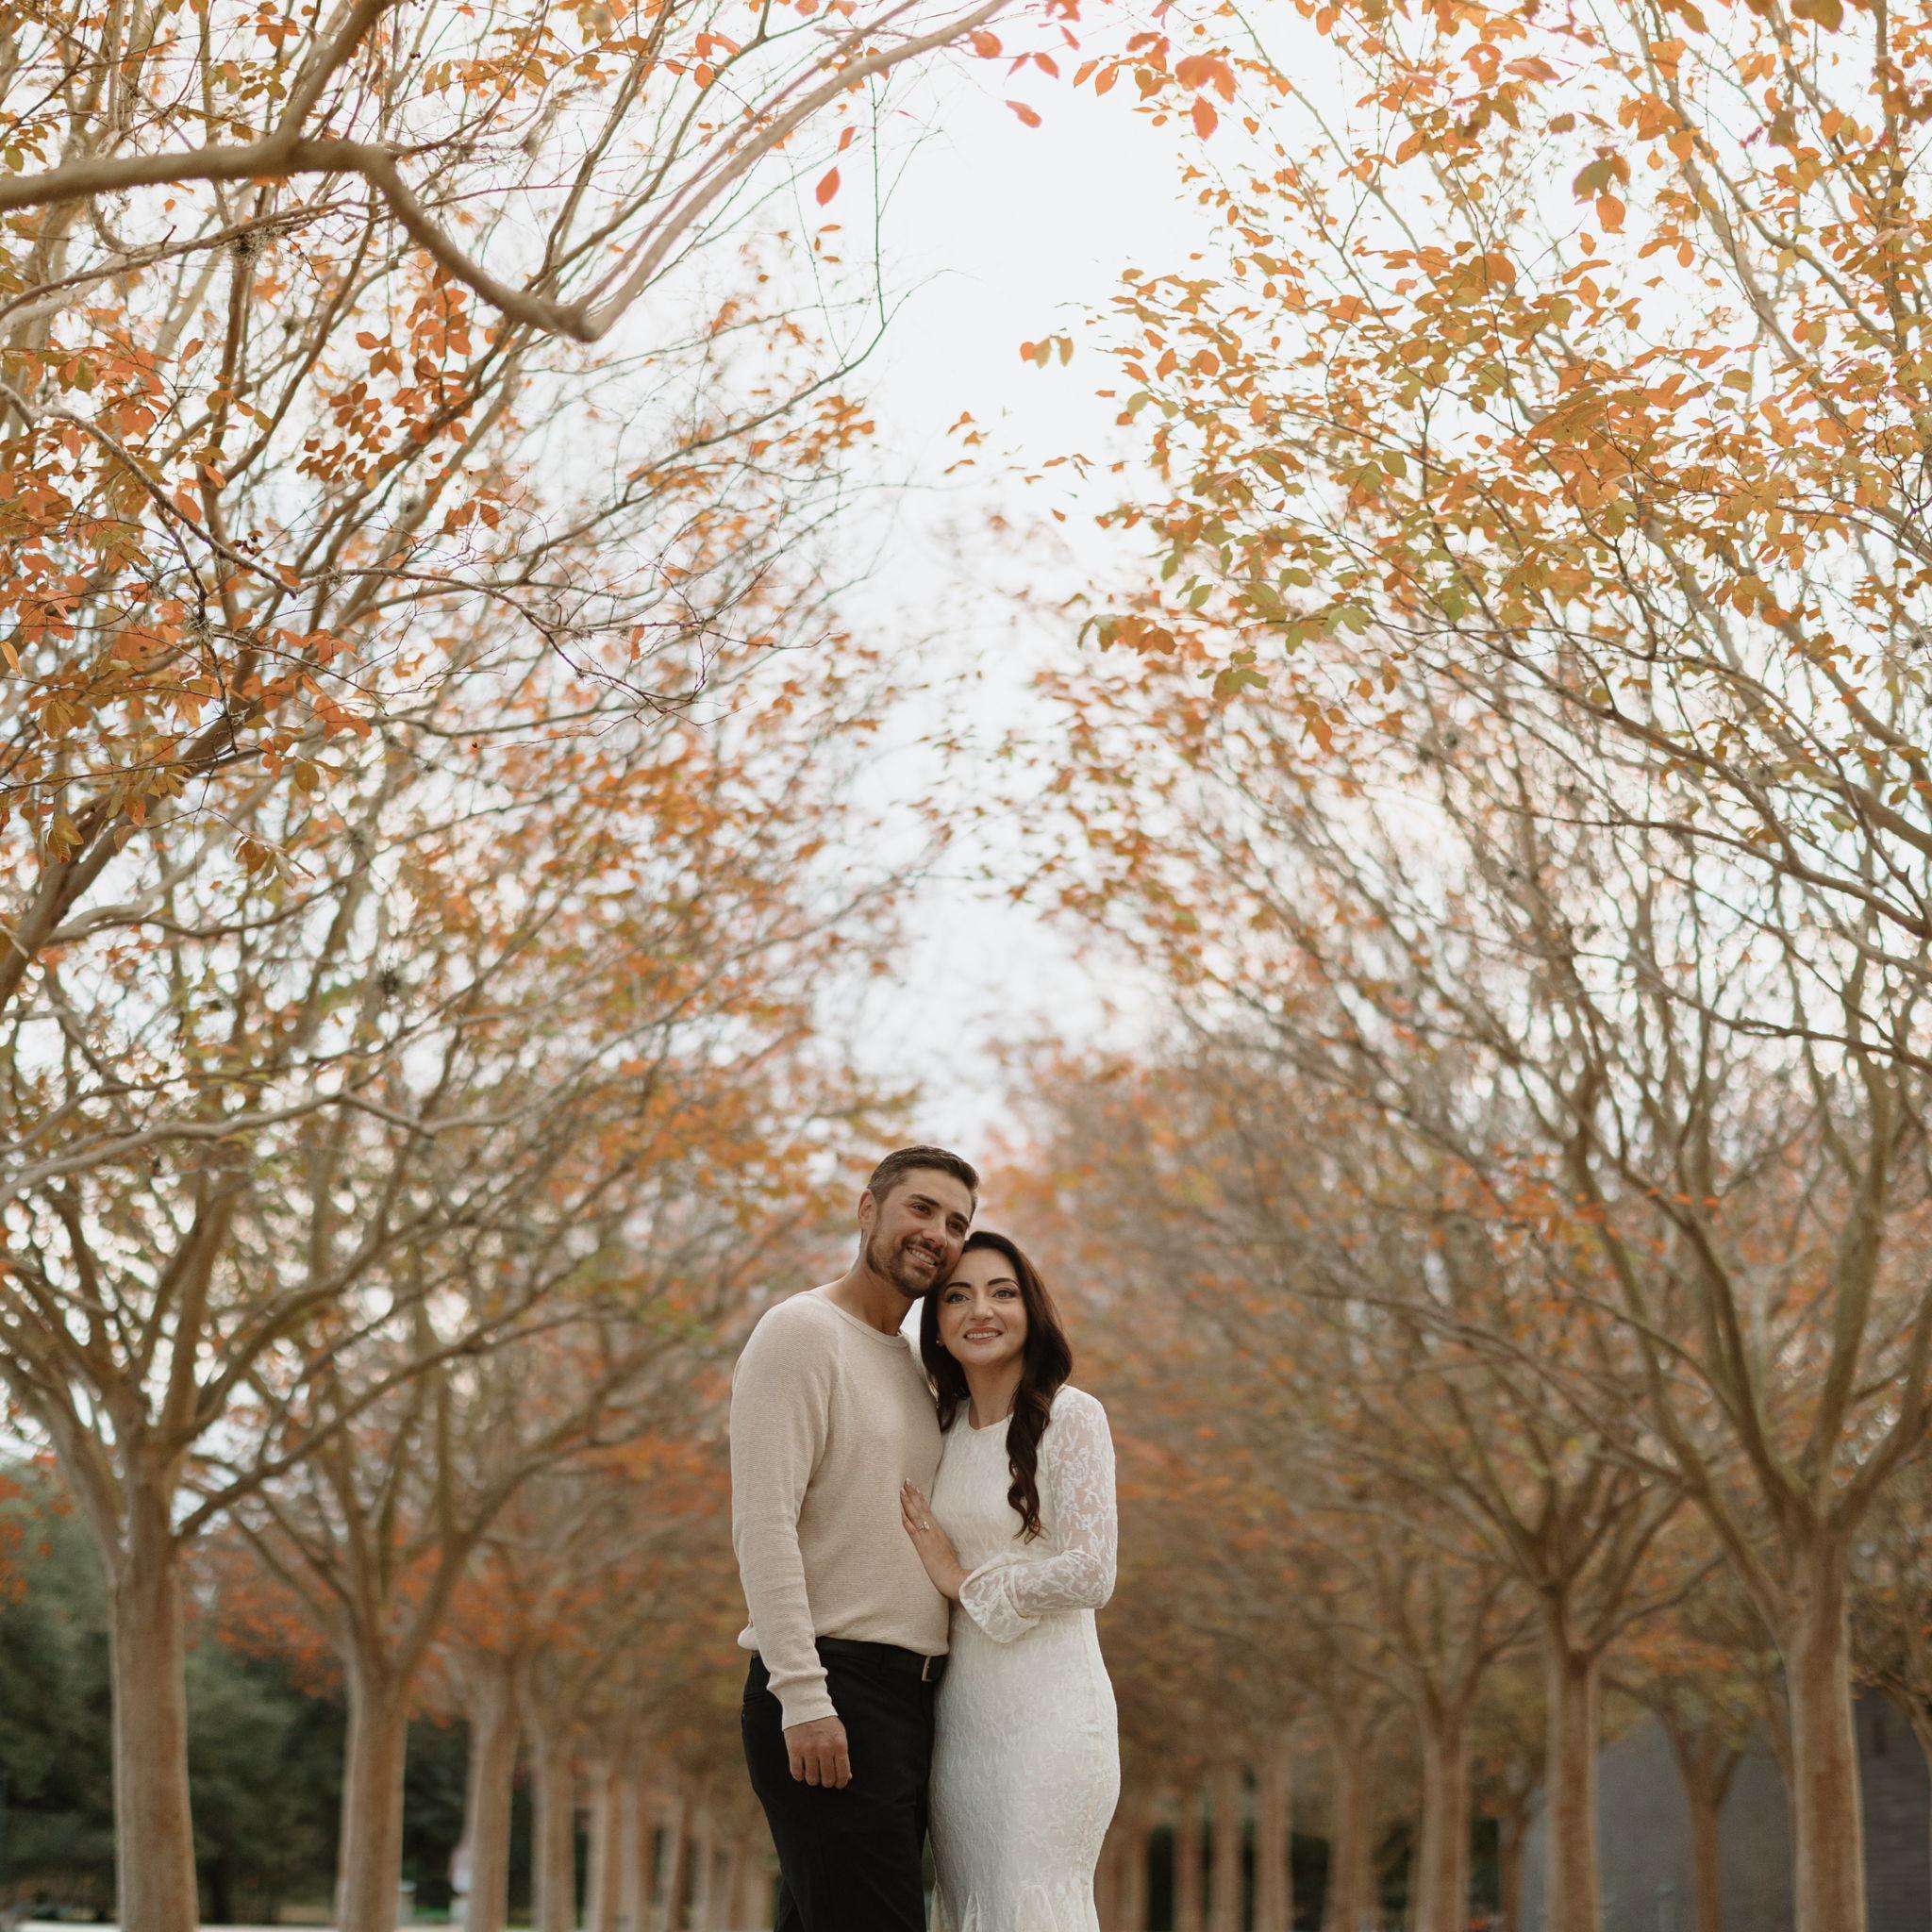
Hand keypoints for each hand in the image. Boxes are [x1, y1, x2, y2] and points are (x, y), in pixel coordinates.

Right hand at [783, 1714, 851, 1787]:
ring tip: (813, 1772)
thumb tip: (847, 1777)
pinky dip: (800, 1775)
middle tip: (824, 1778)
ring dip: (813, 1779)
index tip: (837, 1784)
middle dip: (827, 1782)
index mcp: (839, 1744)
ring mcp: (809, 1749)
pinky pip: (797, 1773)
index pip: (842, 1774)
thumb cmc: (825, 1721)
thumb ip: (843, 1756)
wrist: (806, 1703)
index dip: (840, 1783)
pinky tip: (802, 1770)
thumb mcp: (839, 1734)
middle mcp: (825, 1748)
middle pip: (827, 1780)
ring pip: (812, 1779)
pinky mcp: (794, 1749)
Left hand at [900, 1480, 966, 1599]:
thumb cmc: (950, 1566)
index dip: (921, 1498)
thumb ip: (939, 1540)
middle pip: (921, 1508)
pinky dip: (905, 1519)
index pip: (927, 1510)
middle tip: (906, 1480)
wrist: (952, 1577)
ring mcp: (927, 1536)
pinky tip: (900, 1511)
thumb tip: (934, 1536)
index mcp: (938, 1530)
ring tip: (901, 1489)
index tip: (915, 1487)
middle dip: (913, 1494)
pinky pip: (912, 1529)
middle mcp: (932, 1530)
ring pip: (915, 1515)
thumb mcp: (946, 1548)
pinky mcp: (921, 1545)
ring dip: (907, 1502)